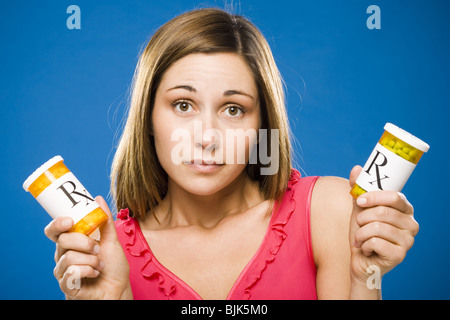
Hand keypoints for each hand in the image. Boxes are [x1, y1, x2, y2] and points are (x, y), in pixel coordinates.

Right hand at [44, 196, 131, 298]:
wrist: (119, 289)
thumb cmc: (113, 267)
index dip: (57, 223)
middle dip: (84, 242)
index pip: (55, 230)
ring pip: (68, 257)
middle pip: (62, 240)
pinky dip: (88, 271)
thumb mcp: (112, 240)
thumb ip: (105, 221)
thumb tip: (97, 198)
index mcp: (72, 242)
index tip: (70, 221)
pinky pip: (70, 273)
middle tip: (97, 248)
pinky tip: (94, 274)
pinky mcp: (66, 285)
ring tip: (99, 265)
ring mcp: (63, 271)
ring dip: (90, 260)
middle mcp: (64, 255)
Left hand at [348, 166, 418, 283]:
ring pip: (377, 228)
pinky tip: (367, 249)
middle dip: (363, 218)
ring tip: (361, 238)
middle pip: (384, 212)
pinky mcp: (400, 255)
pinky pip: (375, 242)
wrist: (360, 259)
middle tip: (359, 224)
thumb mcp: (359, 209)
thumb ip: (359, 190)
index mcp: (405, 210)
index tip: (360, 201)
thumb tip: (357, 168)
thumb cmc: (363, 232)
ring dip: (361, 233)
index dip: (375, 197)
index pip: (395, 196)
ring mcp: (408, 241)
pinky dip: (364, 245)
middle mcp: (411, 224)